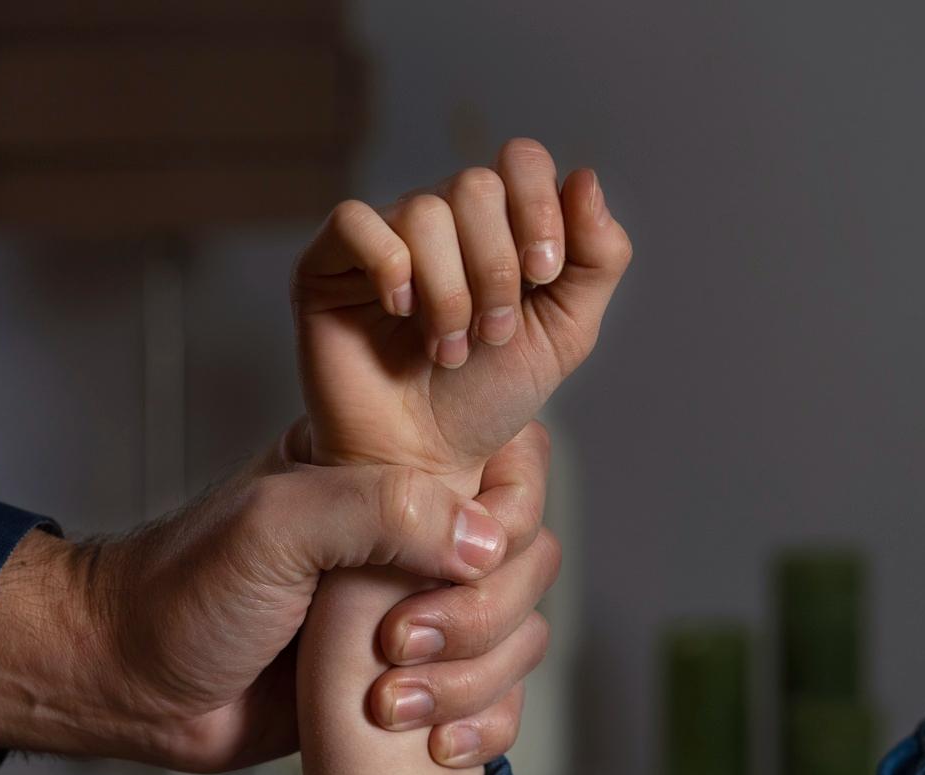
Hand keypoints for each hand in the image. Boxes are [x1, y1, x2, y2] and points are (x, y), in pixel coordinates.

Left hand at [0, 421, 555, 772]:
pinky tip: (436, 746)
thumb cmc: (183, 592)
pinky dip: (484, 727)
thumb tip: (486, 541)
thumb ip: (379, 511)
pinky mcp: (411, 683)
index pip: (510, 467)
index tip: (450, 564)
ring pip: (519, 636)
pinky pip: (495, 702)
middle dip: (480, 617)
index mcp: (387, 469)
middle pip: (528, 561)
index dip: (504, 519)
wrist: (132, 685)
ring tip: (388, 705)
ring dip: (474, 680)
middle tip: (396, 645)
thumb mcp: (273, 526)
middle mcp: (413, 535)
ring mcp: (416, 610)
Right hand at [292, 139, 631, 477]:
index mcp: (496, 224)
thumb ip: (597, 259)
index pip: (519, 161)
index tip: (543, 275)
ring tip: (446, 349)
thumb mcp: (565, 332)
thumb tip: (585, 177)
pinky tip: (399, 312)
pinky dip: (389, 267)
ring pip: (424, 211)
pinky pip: (355, 222)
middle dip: (496, 268)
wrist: (423, 461)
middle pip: (475, 185)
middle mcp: (439, 221)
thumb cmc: (486, 400)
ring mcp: (382, 239)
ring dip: (449, 292)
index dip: (538, 207)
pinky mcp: (327, 264)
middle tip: (491, 335)